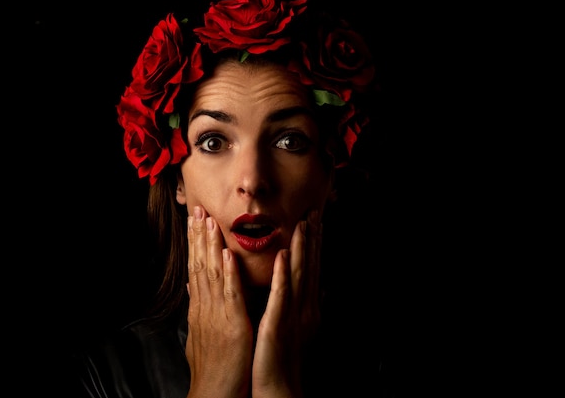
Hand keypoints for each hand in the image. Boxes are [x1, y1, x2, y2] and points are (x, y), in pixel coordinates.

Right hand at [185, 206, 252, 397]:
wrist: (214, 394)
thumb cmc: (214, 366)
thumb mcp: (202, 333)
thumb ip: (199, 309)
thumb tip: (192, 290)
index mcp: (201, 308)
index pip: (196, 268)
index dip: (195, 244)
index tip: (194, 221)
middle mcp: (205, 307)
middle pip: (199, 265)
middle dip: (198, 236)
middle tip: (196, 209)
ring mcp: (217, 315)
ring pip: (212, 274)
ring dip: (210, 246)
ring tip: (208, 221)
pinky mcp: (232, 325)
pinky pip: (230, 296)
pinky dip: (227, 274)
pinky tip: (226, 255)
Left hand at [252, 210, 322, 397]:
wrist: (277, 388)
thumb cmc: (276, 358)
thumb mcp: (283, 324)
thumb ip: (284, 303)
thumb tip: (285, 284)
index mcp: (301, 306)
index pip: (308, 268)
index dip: (311, 243)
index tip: (311, 219)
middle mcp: (303, 308)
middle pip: (309, 267)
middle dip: (312, 238)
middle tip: (314, 211)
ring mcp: (293, 316)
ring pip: (300, 275)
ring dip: (303, 249)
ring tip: (304, 224)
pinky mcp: (279, 325)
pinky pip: (282, 297)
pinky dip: (284, 275)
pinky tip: (285, 257)